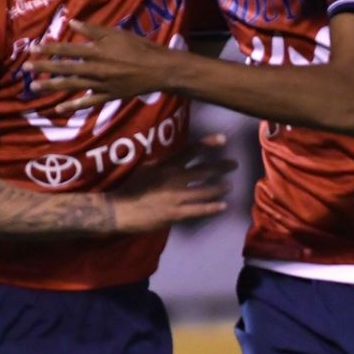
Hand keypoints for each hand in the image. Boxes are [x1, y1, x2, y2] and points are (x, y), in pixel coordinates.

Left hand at [26, 20, 175, 113]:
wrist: (157, 69)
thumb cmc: (138, 47)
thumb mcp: (116, 33)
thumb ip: (93, 29)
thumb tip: (72, 23)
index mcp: (96, 51)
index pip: (67, 49)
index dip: (49, 49)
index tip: (33, 49)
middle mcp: (95, 68)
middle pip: (65, 68)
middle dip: (43, 68)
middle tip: (25, 69)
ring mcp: (100, 84)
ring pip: (71, 85)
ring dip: (52, 86)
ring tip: (34, 87)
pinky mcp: (107, 96)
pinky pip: (88, 102)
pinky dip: (74, 106)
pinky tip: (59, 109)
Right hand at [108, 133, 236, 231]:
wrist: (118, 209)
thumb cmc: (131, 187)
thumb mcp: (147, 168)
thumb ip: (164, 162)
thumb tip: (178, 157)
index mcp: (166, 165)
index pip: (191, 150)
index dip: (208, 143)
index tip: (223, 140)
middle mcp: (174, 178)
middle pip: (204, 170)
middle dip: (222, 166)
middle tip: (235, 164)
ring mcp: (176, 196)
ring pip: (205, 190)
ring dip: (220, 187)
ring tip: (229, 186)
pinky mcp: (175, 213)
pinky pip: (199, 210)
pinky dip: (213, 207)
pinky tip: (223, 205)